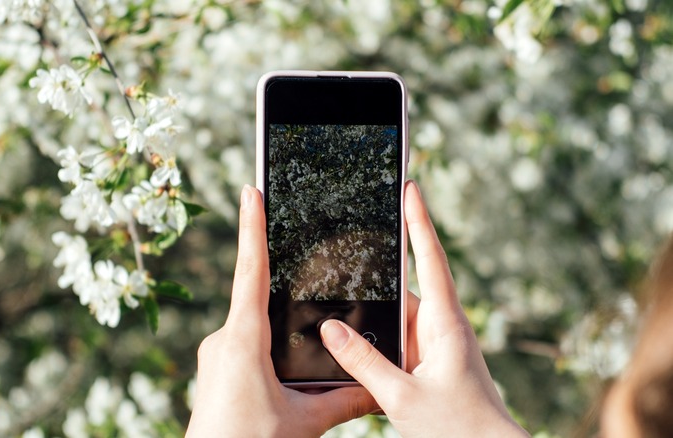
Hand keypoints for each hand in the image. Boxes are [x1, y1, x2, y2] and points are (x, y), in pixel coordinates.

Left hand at [186, 185, 377, 436]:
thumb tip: (380, 390)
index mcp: (244, 340)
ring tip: (299, 349)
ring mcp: (215, 354)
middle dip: (282, 284)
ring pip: (253, 325)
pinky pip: (244, 343)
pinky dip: (267, 346)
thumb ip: (345, 401)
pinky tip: (285, 370)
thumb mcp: (304, 422)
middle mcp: (224, 339)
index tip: (250, 191)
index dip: (252, 227)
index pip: (251, 272)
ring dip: (277, 328)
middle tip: (305, 259)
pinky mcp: (215, 369)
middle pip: (256, 298)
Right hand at [320, 181, 528, 437]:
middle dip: (378, 274)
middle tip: (348, 244)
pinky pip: (399, 339)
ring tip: (341, 314)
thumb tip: (330, 327)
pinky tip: (356, 347)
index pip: (431, 259)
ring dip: (375, 317)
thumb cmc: (457, 428)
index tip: (411, 187)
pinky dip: (379, 339)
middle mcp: (443, 327)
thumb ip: (363, 361)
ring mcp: (437, 344)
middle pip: (405, 287)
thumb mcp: (401, 397)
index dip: (419, 221)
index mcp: (444, 324)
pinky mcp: (431, 361)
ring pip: (398, 317)